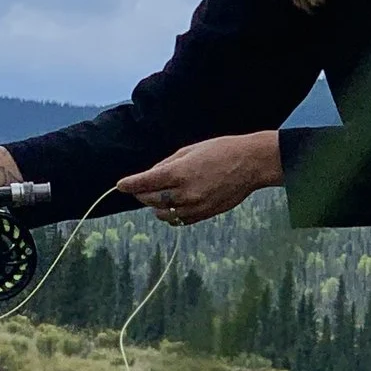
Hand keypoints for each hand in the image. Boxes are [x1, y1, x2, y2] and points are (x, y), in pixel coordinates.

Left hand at [116, 131, 282, 226]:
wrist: (250, 164)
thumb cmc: (220, 150)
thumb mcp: (189, 150)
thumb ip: (167, 164)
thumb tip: (150, 175)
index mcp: (179, 172)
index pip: (145, 183)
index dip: (129, 184)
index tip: (120, 185)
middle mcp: (185, 192)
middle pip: (150, 199)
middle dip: (140, 194)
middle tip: (138, 188)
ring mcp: (195, 206)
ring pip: (162, 213)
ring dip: (154, 205)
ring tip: (156, 196)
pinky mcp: (204, 214)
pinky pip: (179, 220)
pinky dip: (171, 214)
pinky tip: (172, 206)